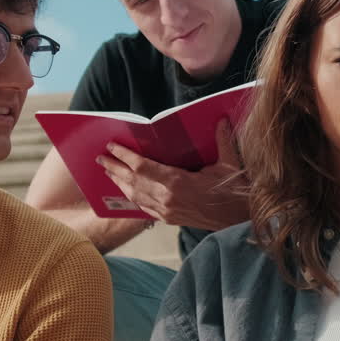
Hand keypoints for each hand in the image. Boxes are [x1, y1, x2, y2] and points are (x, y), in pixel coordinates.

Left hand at [95, 118, 249, 230]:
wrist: (239, 221)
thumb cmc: (235, 192)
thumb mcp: (230, 164)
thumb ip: (222, 140)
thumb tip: (222, 119)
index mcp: (178, 182)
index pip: (142, 166)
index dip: (124, 156)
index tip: (112, 146)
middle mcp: (167, 198)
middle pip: (132, 181)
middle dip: (114, 168)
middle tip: (100, 158)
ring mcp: (166, 211)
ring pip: (135, 195)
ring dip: (119, 182)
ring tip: (108, 171)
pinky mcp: (169, 219)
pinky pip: (144, 207)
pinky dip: (132, 196)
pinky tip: (126, 190)